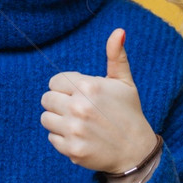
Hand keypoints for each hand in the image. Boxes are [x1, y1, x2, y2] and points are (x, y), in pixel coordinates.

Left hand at [40, 29, 156, 173]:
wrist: (137, 152)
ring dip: (58, 120)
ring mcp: (74, 130)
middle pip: (46, 99)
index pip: (54, 81)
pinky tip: (81, 137)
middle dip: (60, 103)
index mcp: (88, 87)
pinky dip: (63, 138)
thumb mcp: (124, 82)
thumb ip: (116, 56)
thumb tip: (119, 30)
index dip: (65, 88)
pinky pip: (52, 138)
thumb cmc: (128, 112)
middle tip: (79, 110)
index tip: (80, 95)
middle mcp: (79, 107)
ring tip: (78, 123)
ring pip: (45, 118)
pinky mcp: (72, 149)